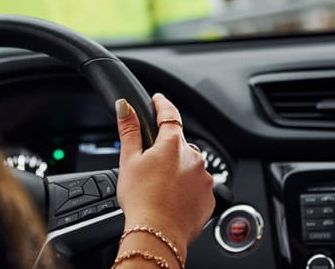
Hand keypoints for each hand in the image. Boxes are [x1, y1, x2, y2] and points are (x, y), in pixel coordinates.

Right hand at [115, 94, 214, 253]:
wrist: (158, 233)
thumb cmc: (141, 199)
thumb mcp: (129, 161)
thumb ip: (129, 130)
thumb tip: (125, 106)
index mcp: (172, 144)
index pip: (169, 114)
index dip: (162, 104)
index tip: (158, 100)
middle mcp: (193, 157)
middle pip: (179, 144)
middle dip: (167, 148)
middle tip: (150, 164)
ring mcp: (204, 178)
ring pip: (191, 165)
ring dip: (179, 169)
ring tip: (160, 186)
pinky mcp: (209, 197)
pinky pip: (199, 186)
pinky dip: (188, 188)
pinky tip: (172, 198)